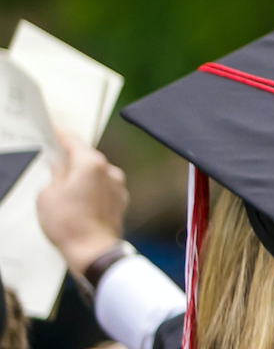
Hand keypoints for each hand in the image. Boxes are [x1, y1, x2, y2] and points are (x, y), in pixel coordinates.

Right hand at [38, 131, 126, 269]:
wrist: (93, 250)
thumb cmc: (69, 223)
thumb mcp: (47, 195)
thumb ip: (54, 176)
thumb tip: (60, 168)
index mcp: (91, 164)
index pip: (74, 141)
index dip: (62, 134)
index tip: (55, 128)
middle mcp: (110, 171)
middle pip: (87, 158)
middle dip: (71, 161)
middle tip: (55, 162)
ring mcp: (118, 187)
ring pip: (96, 175)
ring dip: (82, 179)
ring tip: (64, 192)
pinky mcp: (121, 202)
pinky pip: (103, 189)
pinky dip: (91, 192)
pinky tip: (78, 203)